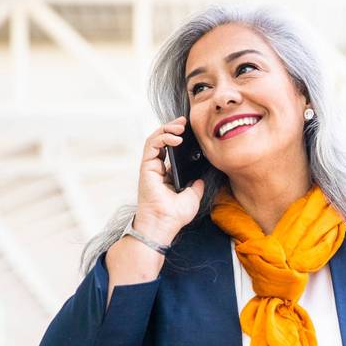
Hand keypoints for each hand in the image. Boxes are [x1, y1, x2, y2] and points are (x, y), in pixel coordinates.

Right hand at [135, 116, 205, 241]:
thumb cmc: (175, 215)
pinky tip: (176, 138)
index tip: (190, 132)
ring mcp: (150, 167)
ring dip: (167, 129)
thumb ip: (195, 186)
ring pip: (155, 139)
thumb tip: (199, 178)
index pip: (171, 151)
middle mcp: (157, 169)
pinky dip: (163, 137)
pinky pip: (151, 144)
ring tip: (180, 126)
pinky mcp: (146, 166)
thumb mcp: (193, 197)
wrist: (164, 223)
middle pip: (162, 141)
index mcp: (167, 175)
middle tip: (185, 122)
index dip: (179, 139)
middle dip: (173, 128)